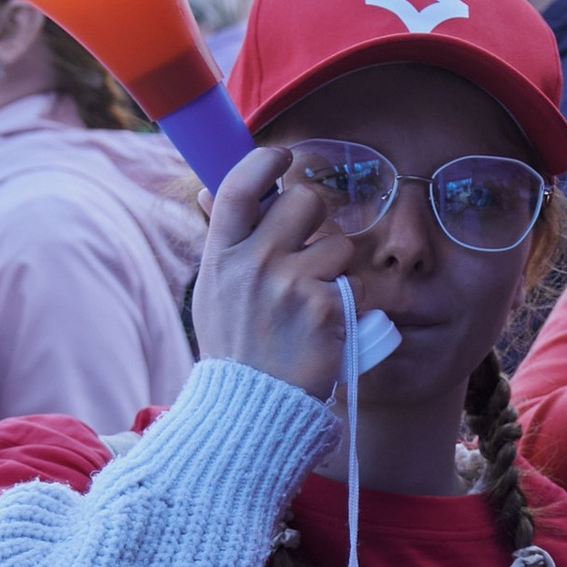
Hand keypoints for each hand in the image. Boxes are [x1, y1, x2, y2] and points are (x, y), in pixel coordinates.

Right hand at [190, 147, 359, 401]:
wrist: (253, 410)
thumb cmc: (236, 348)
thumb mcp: (213, 292)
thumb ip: (222, 241)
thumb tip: (208, 189)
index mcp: (221, 255)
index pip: (241, 186)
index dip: (265, 161)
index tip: (284, 156)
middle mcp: (253, 263)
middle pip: (306, 201)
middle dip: (318, 218)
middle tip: (311, 247)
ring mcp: (290, 285)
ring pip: (340, 243)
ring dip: (338, 267)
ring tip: (315, 302)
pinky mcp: (325, 309)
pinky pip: (358, 283)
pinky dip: (353, 303)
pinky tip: (329, 327)